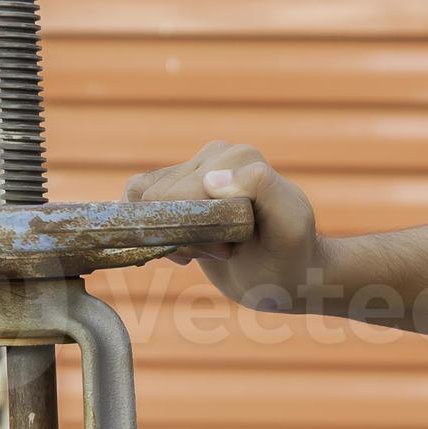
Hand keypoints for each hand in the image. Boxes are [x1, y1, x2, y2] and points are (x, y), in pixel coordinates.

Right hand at [125, 141, 322, 309]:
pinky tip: (186, 249)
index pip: (181, 192)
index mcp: (240, 157)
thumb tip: (211, 176)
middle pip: (159, 198)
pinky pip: (136, 200)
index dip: (193, 230)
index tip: (228, 250)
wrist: (288, 273)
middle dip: (183, 235)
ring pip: (144, 201)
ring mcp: (194, 169)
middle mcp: (216, 155)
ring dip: (171, 237)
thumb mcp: (289, 226)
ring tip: (209, 249)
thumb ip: (263, 188)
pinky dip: (150, 231)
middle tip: (222, 251)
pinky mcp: (177, 188)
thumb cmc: (291, 253)